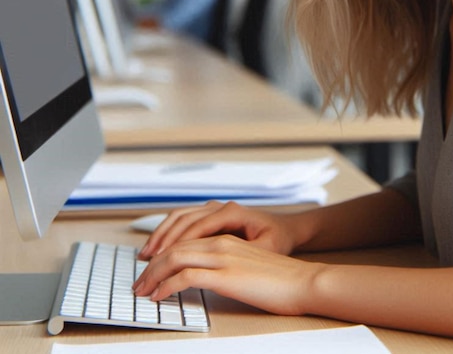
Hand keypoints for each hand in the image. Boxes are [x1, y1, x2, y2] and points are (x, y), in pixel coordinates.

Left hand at [133, 234, 319, 315]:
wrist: (303, 282)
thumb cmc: (280, 280)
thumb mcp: (248, 266)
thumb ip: (227, 266)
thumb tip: (206, 278)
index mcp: (226, 240)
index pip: (184, 242)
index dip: (161, 255)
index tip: (149, 271)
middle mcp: (221, 243)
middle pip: (174, 247)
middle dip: (150, 266)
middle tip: (138, 283)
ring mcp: (223, 257)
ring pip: (174, 258)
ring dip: (152, 275)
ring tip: (142, 291)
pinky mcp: (225, 275)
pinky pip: (185, 277)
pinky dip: (166, 286)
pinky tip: (159, 297)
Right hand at [138, 201, 296, 259]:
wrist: (288, 229)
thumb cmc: (278, 239)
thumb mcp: (266, 249)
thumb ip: (243, 254)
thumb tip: (219, 263)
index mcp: (232, 212)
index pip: (195, 227)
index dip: (175, 246)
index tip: (159, 262)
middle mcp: (220, 206)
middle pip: (182, 219)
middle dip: (161, 241)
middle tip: (145, 264)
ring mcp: (215, 209)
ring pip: (180, 217)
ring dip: (161, 235)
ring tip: (146, 255)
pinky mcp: (212, 217)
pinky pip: (184, 221)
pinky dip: (168, 233)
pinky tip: (158, 248)